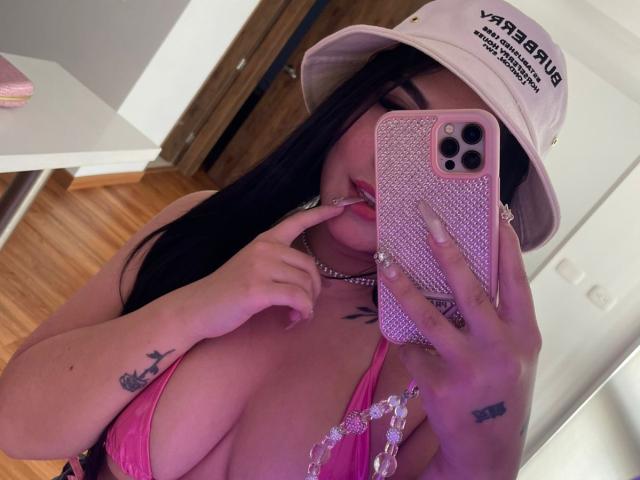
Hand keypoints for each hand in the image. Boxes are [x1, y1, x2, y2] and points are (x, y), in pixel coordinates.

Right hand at [184, 203, 344, 339]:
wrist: (197, 307)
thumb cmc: (227, 292)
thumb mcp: (253, 267)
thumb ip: (278, 266)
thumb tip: (310, 281)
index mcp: (264, 240)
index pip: (296, 221)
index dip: (320, 214)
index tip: (339, 208)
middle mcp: (264, 249)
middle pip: (310, 266)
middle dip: (313, 290)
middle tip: (303, 308)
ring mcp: (260, 268)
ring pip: (305, 284)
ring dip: (306, 306)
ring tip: (293, 315)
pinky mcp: (258, 289)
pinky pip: (297, 299)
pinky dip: (301, 312)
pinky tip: (291, 319)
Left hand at [379, 200, 540, 479]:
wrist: (488, 449)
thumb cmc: (500, 388)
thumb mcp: (513, 352)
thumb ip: (498, 316)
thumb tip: (466, 269)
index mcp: (523, 335)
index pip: (515, 281)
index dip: (505, 245)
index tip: (493, 212)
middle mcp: (500, 348)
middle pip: (470, 290)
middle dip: (448, 250)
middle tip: (428, 220)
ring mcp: (469, 367)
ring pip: (429, 316)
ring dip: (403, 285)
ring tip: (384, 260)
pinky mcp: (439, 385)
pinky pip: (412, 349)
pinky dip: (405, 340)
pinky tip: (405, 339)